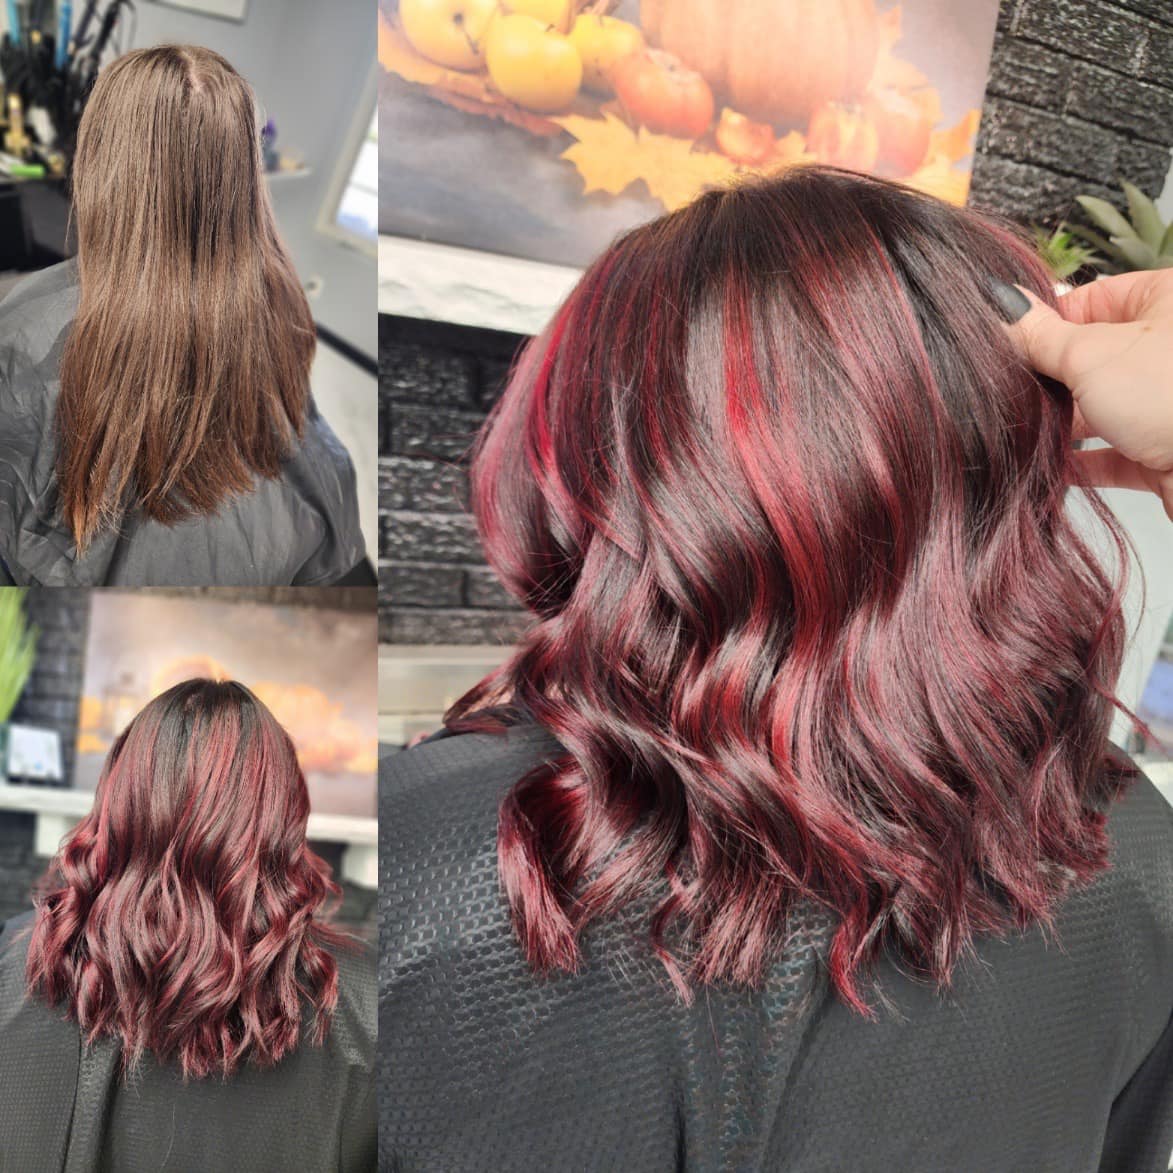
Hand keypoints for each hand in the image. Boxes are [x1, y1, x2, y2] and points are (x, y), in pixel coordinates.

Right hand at [993, 270, 1172, 519]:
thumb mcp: (1089, 355)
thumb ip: (1040, 335)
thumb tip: (1001, 304)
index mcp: (1165, 301)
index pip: (1087, 301)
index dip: (1044, 325)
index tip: (1007, 347)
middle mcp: (1168, 349)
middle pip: (1089, 358)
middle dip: (1050, 380)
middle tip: (1012, 392)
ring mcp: (1168, 401)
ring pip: (1100, 407)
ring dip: (1063, 423)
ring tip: (1025, 431)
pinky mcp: (1165, 450)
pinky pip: (1112, 453)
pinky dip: (1081, 462)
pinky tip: (1051, 467)